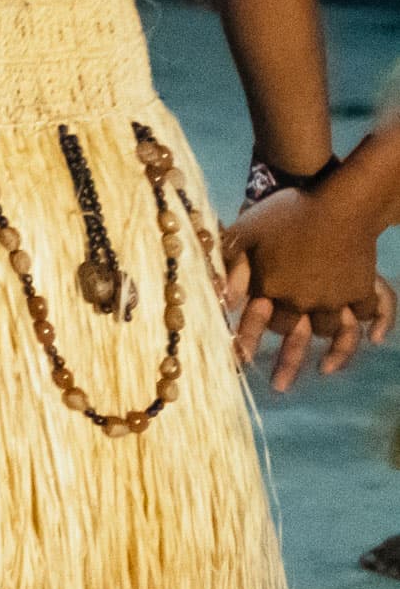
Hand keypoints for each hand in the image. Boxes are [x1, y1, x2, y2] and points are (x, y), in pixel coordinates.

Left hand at [223, 188, 388, 389]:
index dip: (246, 343)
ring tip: (324, 370)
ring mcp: (335, 297)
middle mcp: (304, 300)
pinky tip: (370, 338)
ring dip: (330, 351)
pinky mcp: (361, 288)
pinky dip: (371, 326)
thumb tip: (218, 296)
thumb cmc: (286, 212)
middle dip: (286, 362)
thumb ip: (229, 264)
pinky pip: (367, 314)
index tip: (237, 365)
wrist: (339, 202)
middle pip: (294, 336)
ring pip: (331, 332)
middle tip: (279, 387)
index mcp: (272, 287)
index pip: (258, 324)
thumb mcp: (246, 231)